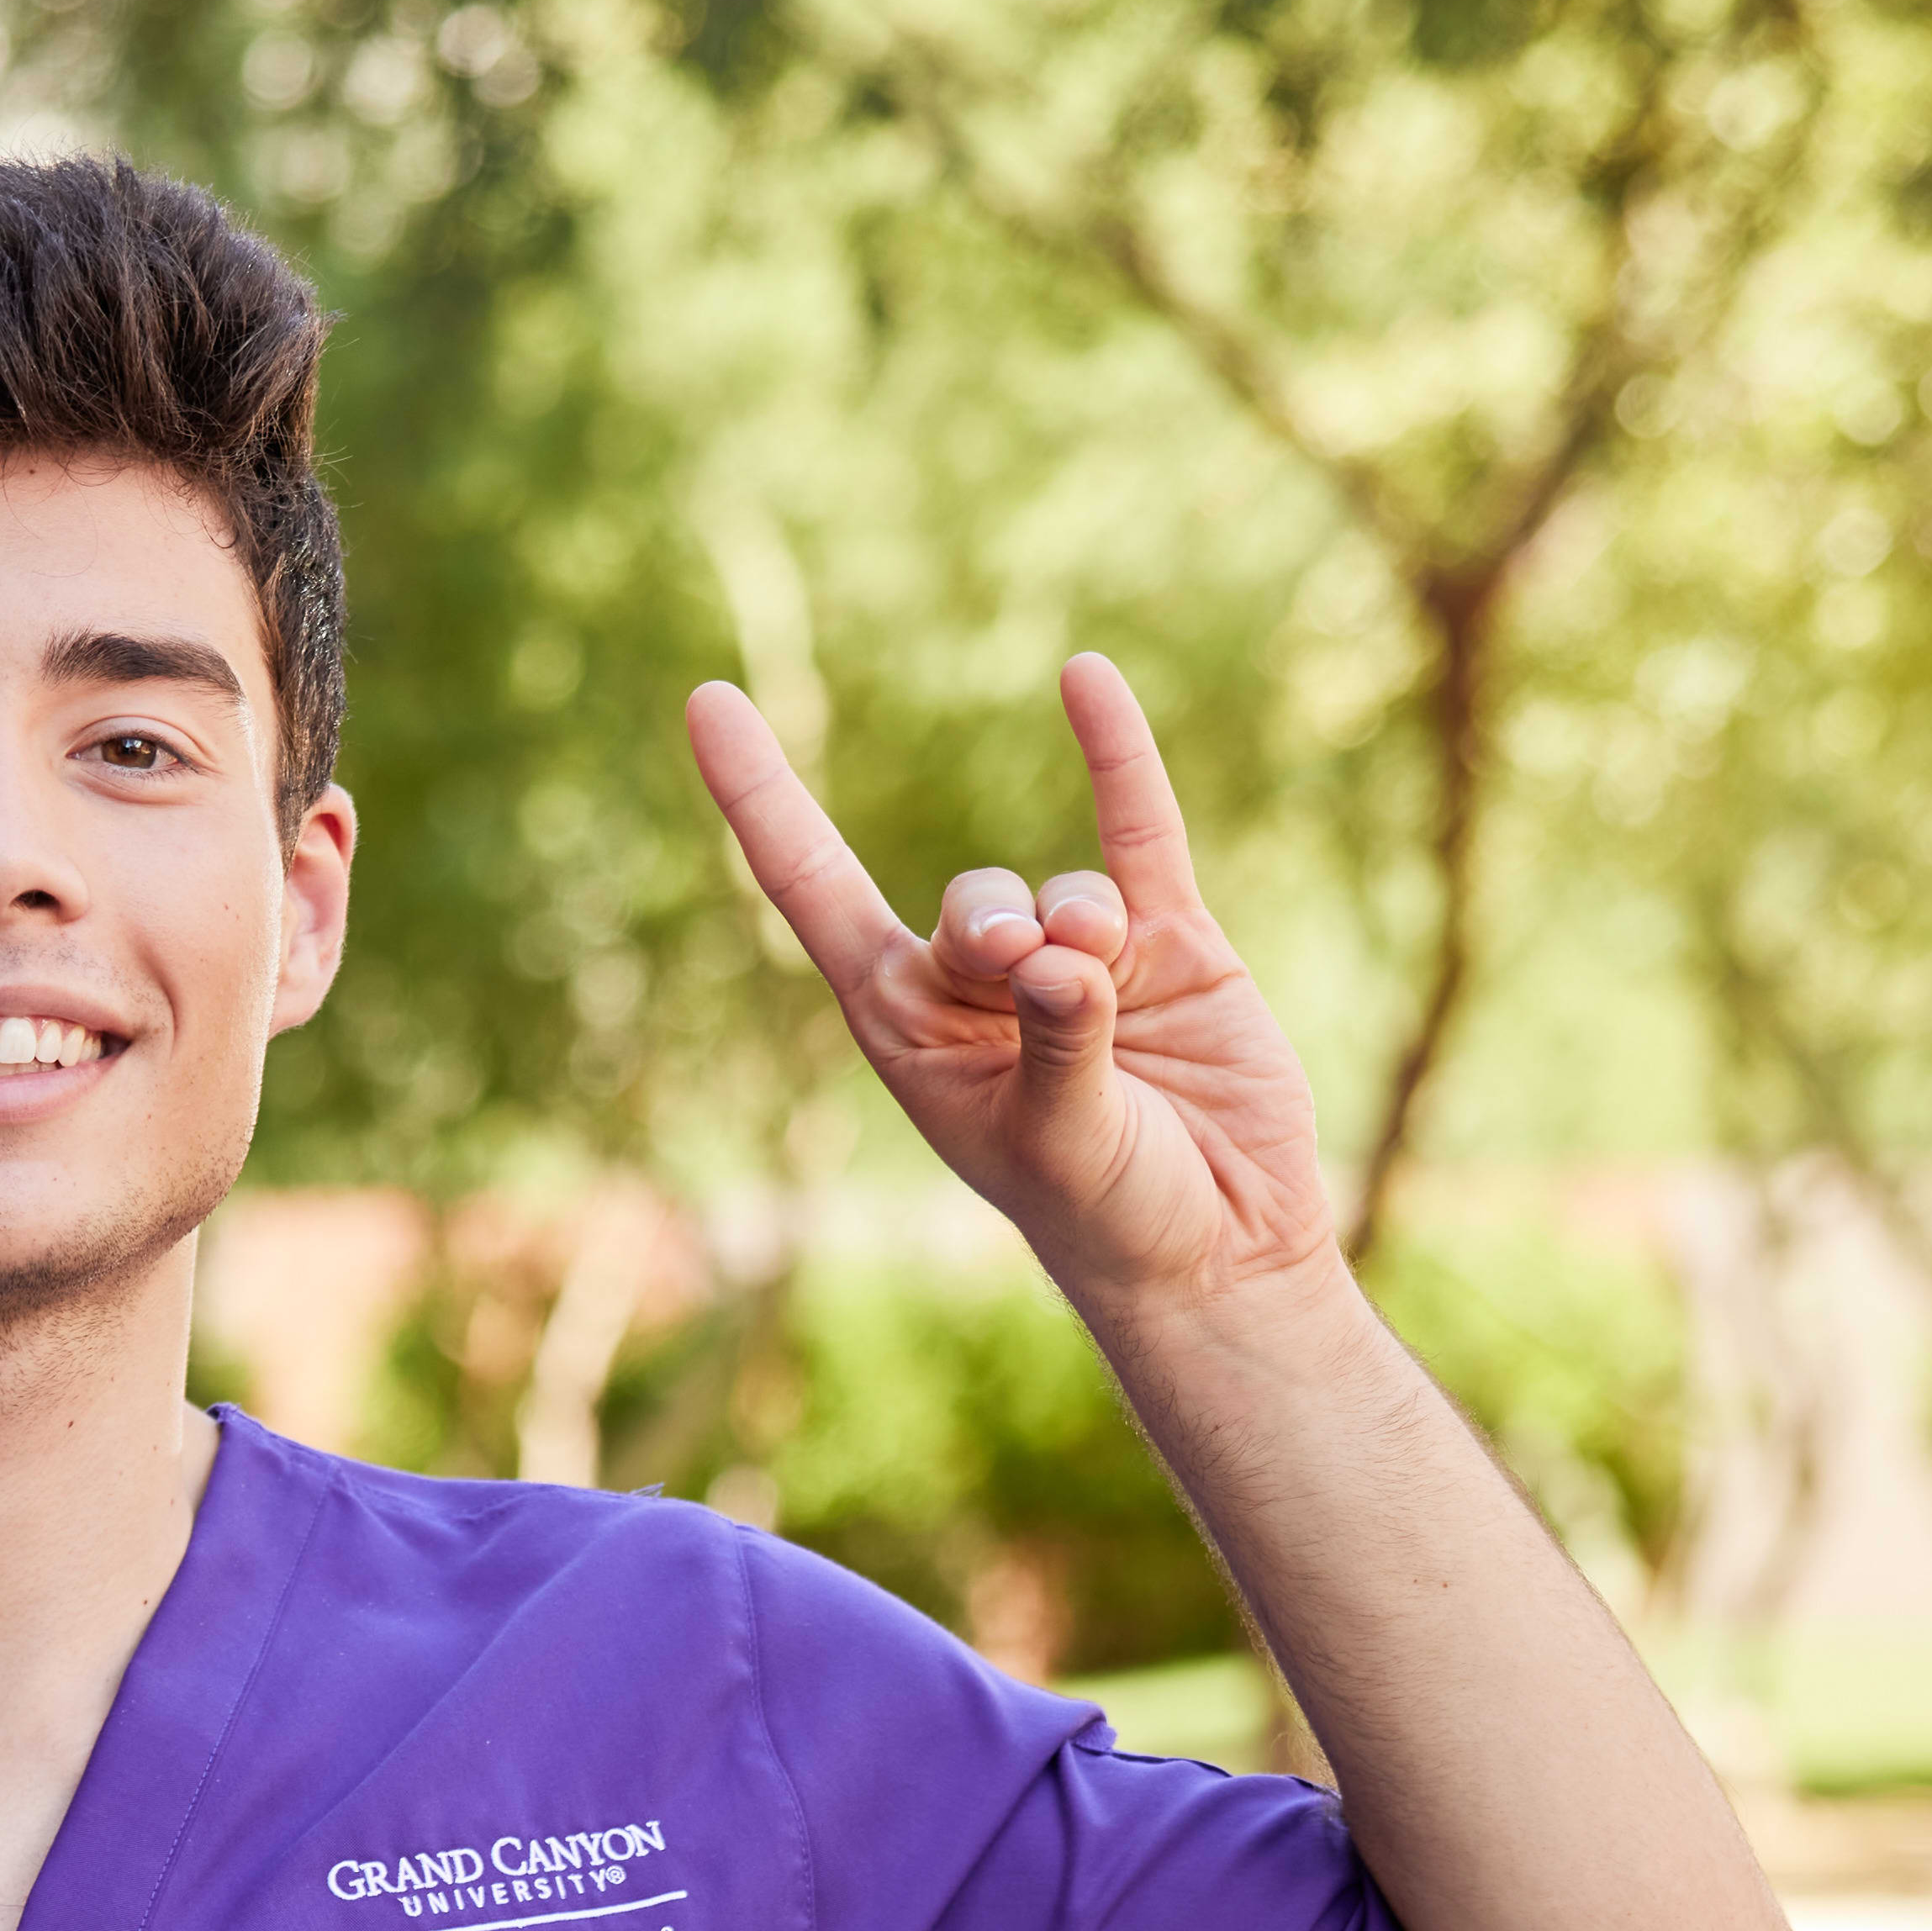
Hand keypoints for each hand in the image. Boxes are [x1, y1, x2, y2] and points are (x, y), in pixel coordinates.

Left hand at [684, 658, 1340, 1312]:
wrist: (1223, 1253)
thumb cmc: (1110, 1218)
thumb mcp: (1059, 1145)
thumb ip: (1054, 1047)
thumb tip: (1059, 953)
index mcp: (908, 1032)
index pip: (813, 892)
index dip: (762, 799)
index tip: (708, 699)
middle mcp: (980, 985)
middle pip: (964, 903)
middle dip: (989, 925)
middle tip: (1020, 963)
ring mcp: (1079, 956)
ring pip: (1057, 892)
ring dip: (1076, 924)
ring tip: (1104, 979)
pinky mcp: (1169, 942)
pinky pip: (1136, 829)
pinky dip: (1116, 756)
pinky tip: (1084, 677)